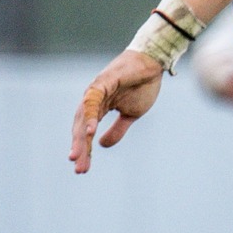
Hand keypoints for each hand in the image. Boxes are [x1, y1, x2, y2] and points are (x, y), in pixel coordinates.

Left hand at [69, 51, 164, 172]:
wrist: (153, 63)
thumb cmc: (142, 85)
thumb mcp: (131, 115)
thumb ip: (117, 130)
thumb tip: (102, 145)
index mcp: (99, 107)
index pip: (87, 133)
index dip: (86, 150)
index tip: (82, 169)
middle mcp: (93, 99)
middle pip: (81, 128)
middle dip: (80, 149)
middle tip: (79, 169)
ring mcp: (96, 90)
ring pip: (83, 117)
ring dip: (80, 137)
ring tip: (78, 155)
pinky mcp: (103, 82)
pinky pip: (93, 102)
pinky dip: (90, 116)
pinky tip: (89, 132)